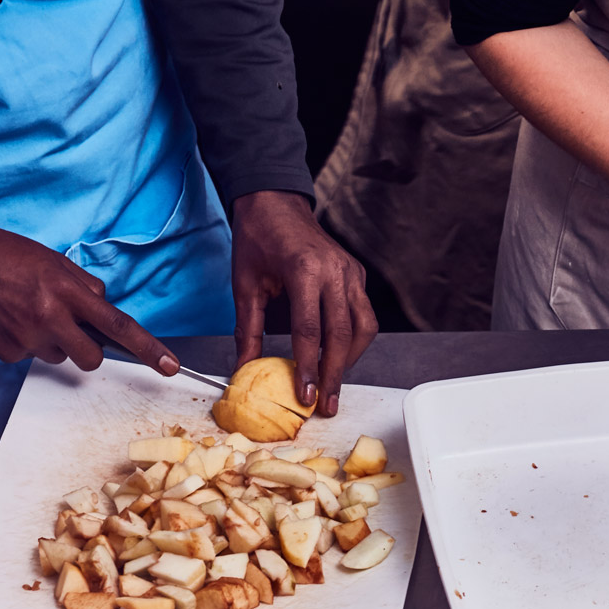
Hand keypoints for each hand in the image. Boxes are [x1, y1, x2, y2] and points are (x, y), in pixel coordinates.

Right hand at [0, 195, 177, 374]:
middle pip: (92, 357)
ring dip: (51, 341)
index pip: (118, 325)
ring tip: (23, 311)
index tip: (171, 366)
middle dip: (89, 349)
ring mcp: (27, 338)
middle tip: (68, 327)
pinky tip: (3, 318)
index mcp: (66, 290)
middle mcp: (50, 317)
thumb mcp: (47, 258)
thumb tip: (102, 303)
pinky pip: (28, 356)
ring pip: (59, 357)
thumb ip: (80, 283)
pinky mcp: (5, 352)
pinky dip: (22, 342)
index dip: (148, 348)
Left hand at [231, 191, 376, 416]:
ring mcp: (351, 272)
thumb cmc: (257, 239)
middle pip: (342, 335)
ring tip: (334, 383)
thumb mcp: (245, 285)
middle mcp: (335, 271)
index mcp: (304, 270)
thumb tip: (244, 368)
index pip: (310, 331)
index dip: (309, 368)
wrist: (275, 203)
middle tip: (327, 405)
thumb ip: (249, 329)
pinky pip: (364, 315)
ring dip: (350, 360)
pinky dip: (355, 339)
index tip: (306, 396)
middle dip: (334, 374)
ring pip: (363, 328)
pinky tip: (340, 354)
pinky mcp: (357, 275)